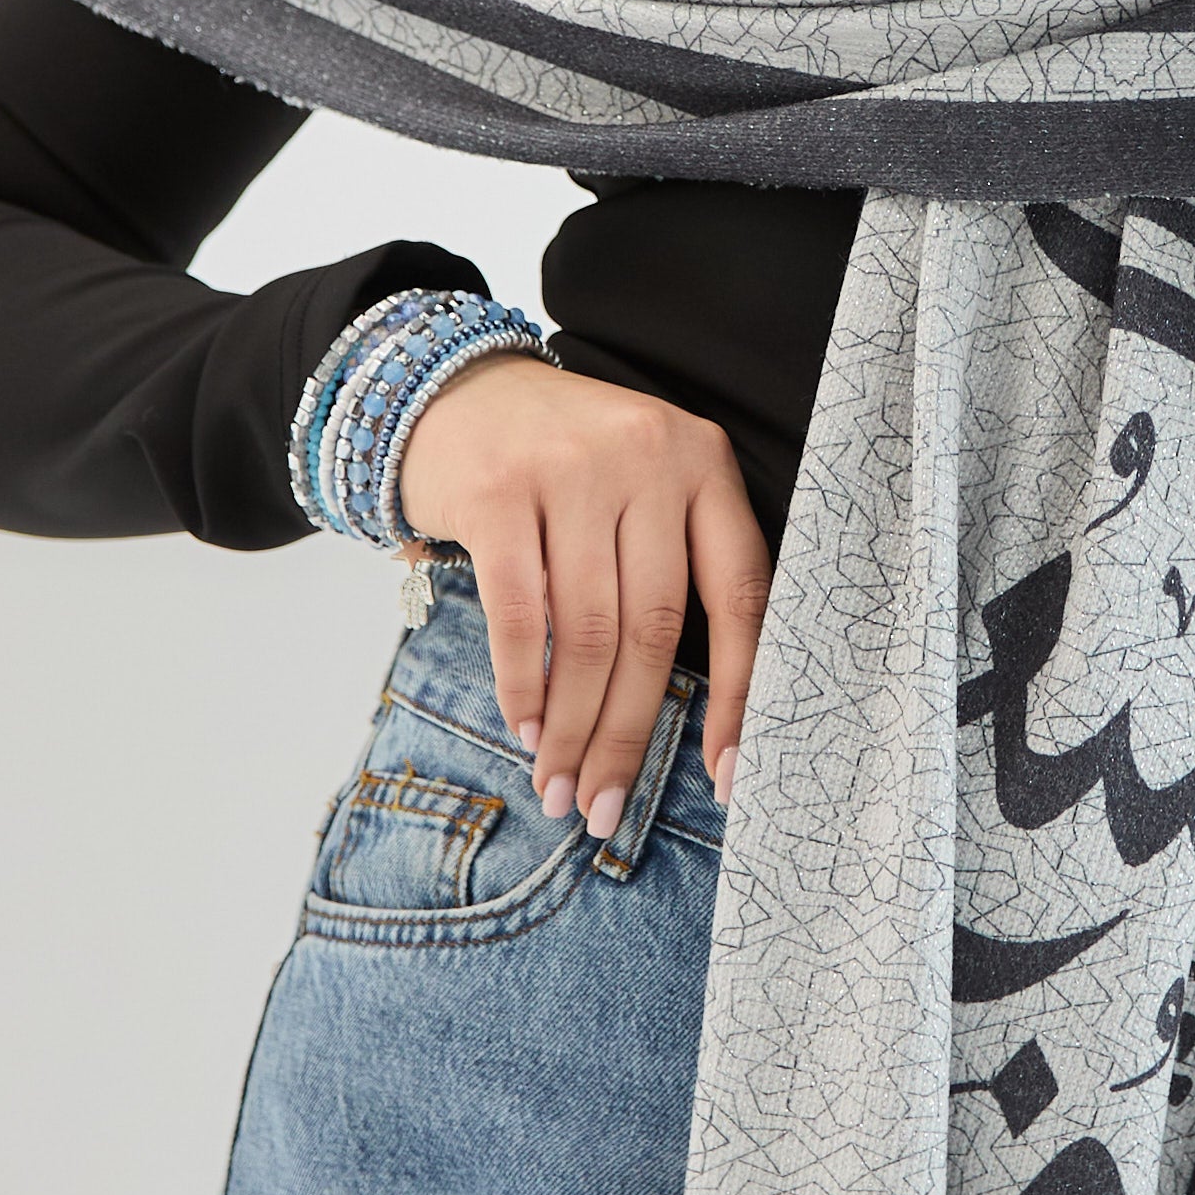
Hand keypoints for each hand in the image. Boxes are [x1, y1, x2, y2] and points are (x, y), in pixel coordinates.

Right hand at [394, 353, 771, 830]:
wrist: (453, 387)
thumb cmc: (561, 462)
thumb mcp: (640, 486)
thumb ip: (671, 565)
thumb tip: (693, 715)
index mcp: (703, 463)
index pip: (740, 593)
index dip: (739, 694)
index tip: (727, 776)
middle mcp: (648, 457)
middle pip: (653, 629)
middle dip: (628, 733)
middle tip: (605, 807)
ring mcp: (572, 468)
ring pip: (586, 633)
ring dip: (572, 726)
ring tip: (560, 784)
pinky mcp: (499, 489)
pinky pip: (520, 615)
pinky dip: (523, 686)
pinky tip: (526, 728)